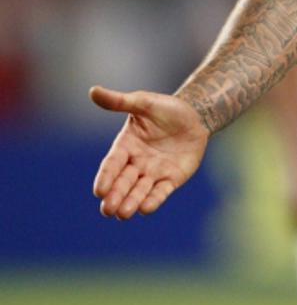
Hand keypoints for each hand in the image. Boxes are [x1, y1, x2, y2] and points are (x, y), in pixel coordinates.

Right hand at [90, 86, 209, 218]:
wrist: (195, 116)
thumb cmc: (166, 108)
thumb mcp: (144, 102)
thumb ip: (120, 101)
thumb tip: (93, 91)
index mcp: (125, 146)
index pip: (112, 164)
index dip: (106, 177)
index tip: (99, 191)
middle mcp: (136, 163)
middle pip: (123, 182)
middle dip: (115, 196)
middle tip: (108, 210)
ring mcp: (153, 172)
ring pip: (139, 190)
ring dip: (131, 201)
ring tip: (123, 213)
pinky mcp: (171, 179)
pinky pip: (161, 192)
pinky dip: (153, 200)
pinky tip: (146, 208)